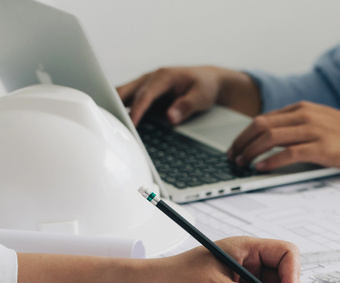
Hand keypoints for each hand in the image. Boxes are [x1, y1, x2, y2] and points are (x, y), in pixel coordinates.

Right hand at [117, 66, 260, 126]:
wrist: (209, 80)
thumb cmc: (205, 86)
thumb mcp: (201, 96)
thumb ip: (186, 106)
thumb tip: (170, 118)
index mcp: (163, 77)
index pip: (145, 95)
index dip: (137, 110)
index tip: (131, 124)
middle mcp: (151, 78)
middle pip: (126, 91)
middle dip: (115, 106)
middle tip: (107, 124)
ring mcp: (146, 85)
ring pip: (123, 95)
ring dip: (115, 108)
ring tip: (107, 126)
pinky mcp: (145, 93)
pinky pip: (129, 100)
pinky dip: (122, 110)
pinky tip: (118, 124)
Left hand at [229, 101, 339, 171]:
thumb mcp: (318, 120)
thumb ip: (296, 124)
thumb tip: (270, 136)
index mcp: (301, 108)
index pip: (263, 118)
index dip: (244, 134)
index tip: (236, 147)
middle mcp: (304, 116)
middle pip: (261, 125)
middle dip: (242, 142)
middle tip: (233, 156)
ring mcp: (313, 130)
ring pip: (271, 137)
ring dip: (252, 151)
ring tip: (243, 163)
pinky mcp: (321, 148)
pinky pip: (289, 153)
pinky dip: (271, 160)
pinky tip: (262, 167)